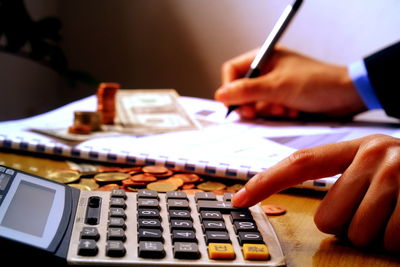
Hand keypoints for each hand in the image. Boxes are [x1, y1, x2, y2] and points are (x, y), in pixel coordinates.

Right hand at [215, 47, 366, 118]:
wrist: (347, 96)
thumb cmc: (315, 83)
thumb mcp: (277, 87)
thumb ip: (246, 91)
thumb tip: (220, 95)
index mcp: (265, 58)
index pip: (232, 70)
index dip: (229, 88)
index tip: (233, 104)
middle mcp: (268, 71)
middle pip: (241, 90)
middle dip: (250, 103)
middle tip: (256, 112)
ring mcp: (276, 87)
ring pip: (255, 104)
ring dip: (267, 111)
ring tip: (284, 110)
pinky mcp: (284, 101)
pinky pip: (269, 111)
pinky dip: (278, 115)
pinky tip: (292, 113)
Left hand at [233, 134, 399, 252]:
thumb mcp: (374, 166)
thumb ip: (341, 179)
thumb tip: (312, 209)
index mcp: (354, 147)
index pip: (299, 164)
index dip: (266, 182)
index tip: (238, 199)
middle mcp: (374, 155)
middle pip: (328, 217)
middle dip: (348, 224)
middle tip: (374, 209)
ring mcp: (398, 175)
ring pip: (357, 233)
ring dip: (375, 234)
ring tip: (395, 213)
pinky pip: (390, 242)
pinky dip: (399, 241)